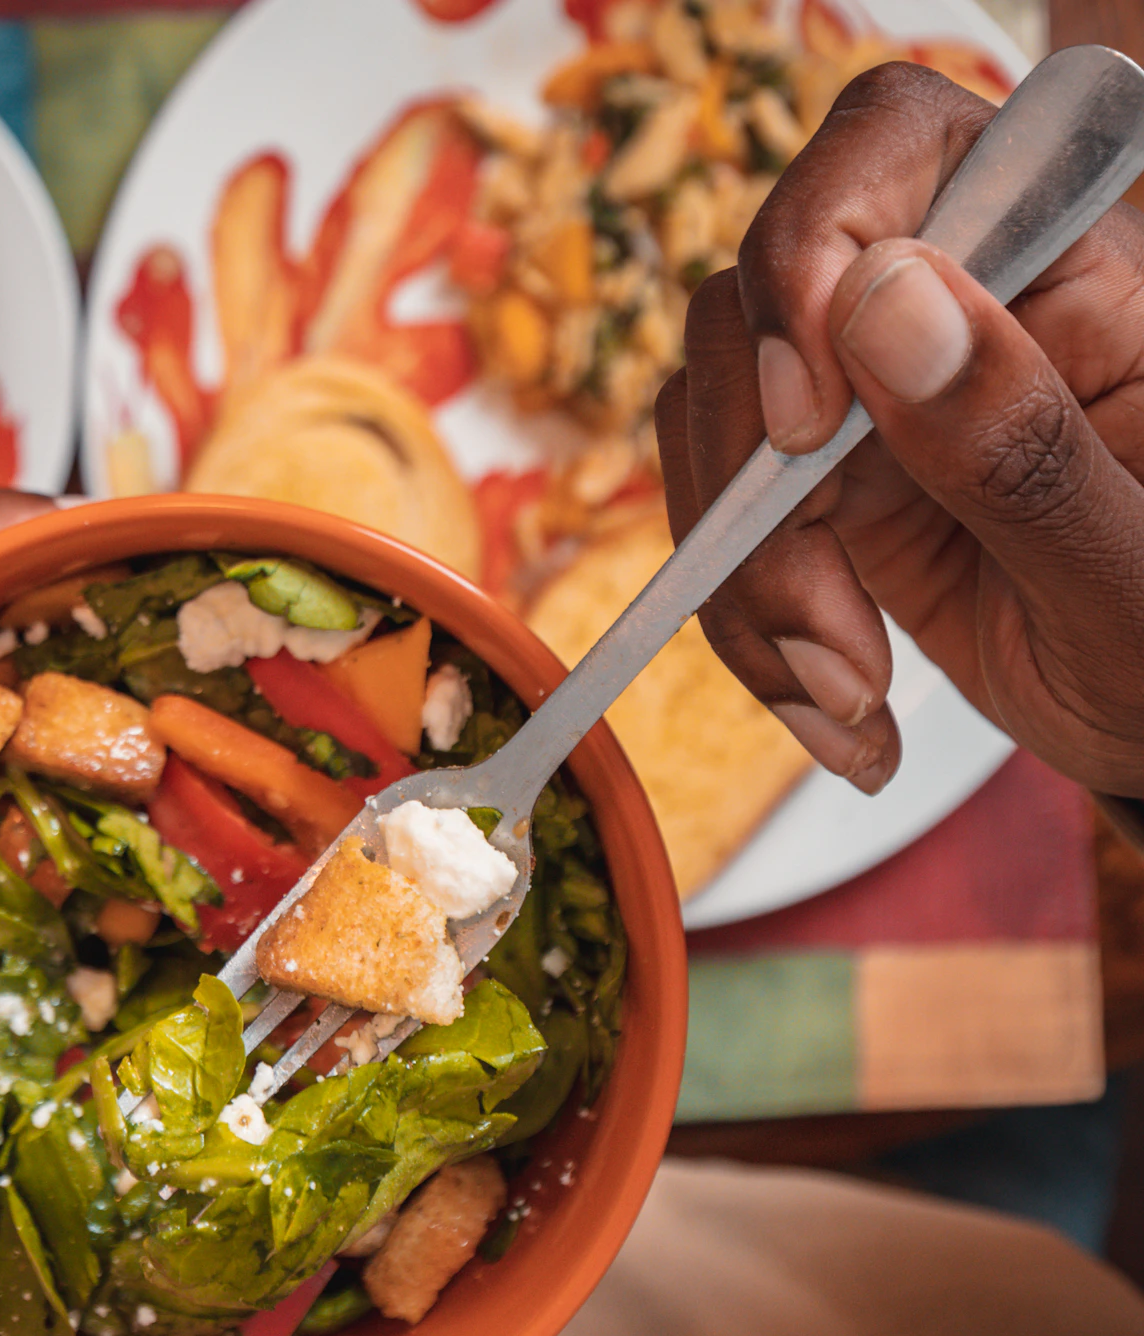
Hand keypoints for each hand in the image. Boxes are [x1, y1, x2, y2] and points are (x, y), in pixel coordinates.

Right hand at [654, 61, 1143, 799]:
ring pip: (713, 420)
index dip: (809, 248)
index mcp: (1061, 268)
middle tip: (828, 630)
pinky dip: (745, 624)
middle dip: (756, 482)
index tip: (810, 420)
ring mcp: (867, 398)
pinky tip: (834, 709)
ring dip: (744, 576)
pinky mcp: (816, 488)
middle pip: (756, 302)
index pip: (895, 146)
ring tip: (843, 694)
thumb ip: (1020, 440)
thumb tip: (882, 295)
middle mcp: (945, 306)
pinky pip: (716, 520)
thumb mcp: (1130, 575)